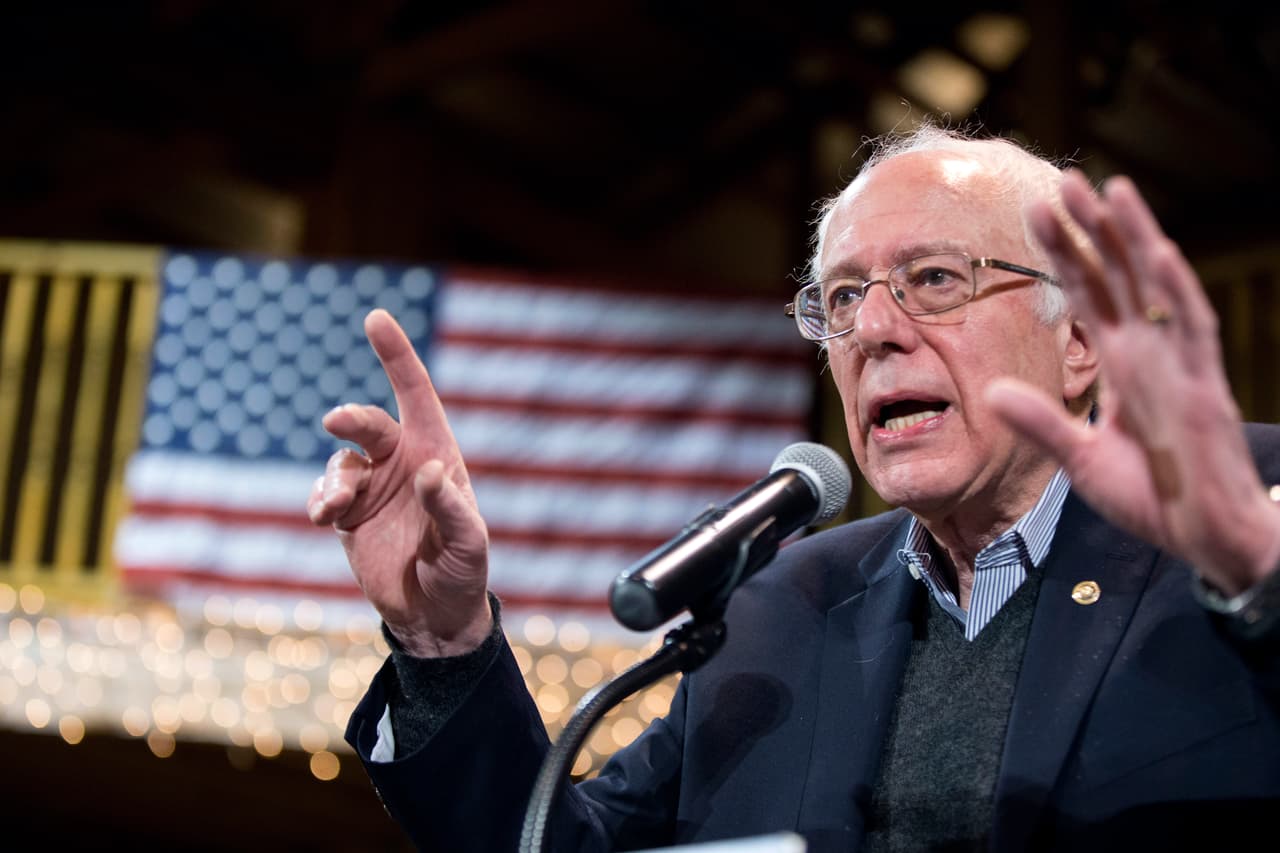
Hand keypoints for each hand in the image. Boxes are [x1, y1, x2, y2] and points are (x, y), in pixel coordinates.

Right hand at [306, 309, 492, 654]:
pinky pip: (324, 494)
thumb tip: (428, 470)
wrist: (433, 614)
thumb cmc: (463, 572)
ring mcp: (373, 487)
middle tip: (337, 422)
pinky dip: (319, 501)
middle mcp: (401, 462)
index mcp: (436, 454)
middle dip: (352, 418)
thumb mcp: (469, 542)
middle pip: (369, 424)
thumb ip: (449, 506)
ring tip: (334, 509)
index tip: (375, 318)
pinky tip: (324, 518)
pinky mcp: (348, 515)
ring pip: (340, 461)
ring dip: (333, 480)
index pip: (415, 393)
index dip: (396, 355)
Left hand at [988, 169, 1279, 594]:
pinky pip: (1190, 330)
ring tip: (1111, 190)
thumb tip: (987, 394)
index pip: (1087, 296)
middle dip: (1092, 230)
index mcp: (1123, 366)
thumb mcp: (1080, 459)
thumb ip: (1040, 423)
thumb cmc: (1154, 498)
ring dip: (1133, 239)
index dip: (1065, 255)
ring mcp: (1179, 365)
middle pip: (1117, 277)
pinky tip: (1156, 252)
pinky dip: (1174, 291)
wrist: (1207, 538)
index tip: (1035, 214)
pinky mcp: (1203, 387)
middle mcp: (1150, 353)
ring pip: (1155, 288)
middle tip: (1063, 180)